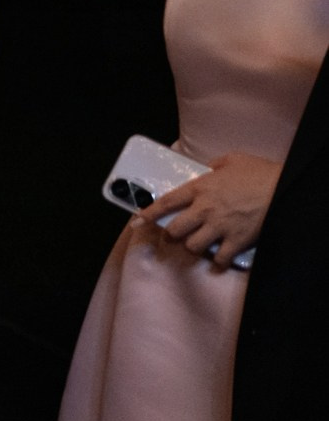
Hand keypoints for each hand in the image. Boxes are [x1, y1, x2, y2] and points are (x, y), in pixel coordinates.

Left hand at [140, 152, 278, 264]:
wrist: (285, 187)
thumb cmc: (259, 172)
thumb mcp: (232, 160)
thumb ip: (214, 166)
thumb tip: (207, 168)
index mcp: (200, 188)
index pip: (165, 202)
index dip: (148, 213)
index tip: (136, 221)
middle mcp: (205, 209)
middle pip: (175, 230)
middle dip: (171, 235)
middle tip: (175, 235)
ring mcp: (220, 227)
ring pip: (193, 246)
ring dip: (193, 247)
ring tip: (199, 243)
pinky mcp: (237, 241)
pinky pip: (219, 258)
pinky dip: (218, 261)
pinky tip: (220, 257)